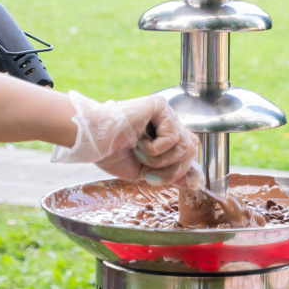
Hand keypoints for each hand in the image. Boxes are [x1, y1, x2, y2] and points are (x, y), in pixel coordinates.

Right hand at [52, 92, 197, 183]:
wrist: (94, 143)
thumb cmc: (111, 154)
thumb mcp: (145, 171)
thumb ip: (170, 174)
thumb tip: (195, 182)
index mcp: (164, 135)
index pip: (188, 152)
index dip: (183, 170)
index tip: (161, 181)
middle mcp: (167, 122)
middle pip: (191, 150)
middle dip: (172, 170)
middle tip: (148, 172)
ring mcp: (165, 113)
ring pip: (185, 146)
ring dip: (160, 160)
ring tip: (139, 153)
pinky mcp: (160, 106)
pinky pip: (174, 137)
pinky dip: (155, 149)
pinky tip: (138, 141)